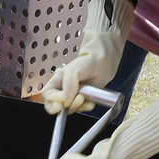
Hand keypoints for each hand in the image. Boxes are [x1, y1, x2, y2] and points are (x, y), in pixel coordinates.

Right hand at [40, 0, 134, 114]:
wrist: (112, 50)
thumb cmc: (97, 54)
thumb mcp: (82, 65)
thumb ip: (70, 79)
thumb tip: (66, 99)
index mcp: (60, 76)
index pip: (47, 94)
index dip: (53, 102)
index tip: (66, 102)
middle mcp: (64, 84)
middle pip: (54, 104)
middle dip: (66, 106)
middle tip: (80, 101)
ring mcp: (73, 89)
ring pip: (68, 107)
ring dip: (78, 107)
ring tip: (88, 99)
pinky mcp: (83, 92)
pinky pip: (79, 106)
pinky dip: (85, 106)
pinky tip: (91, 101)